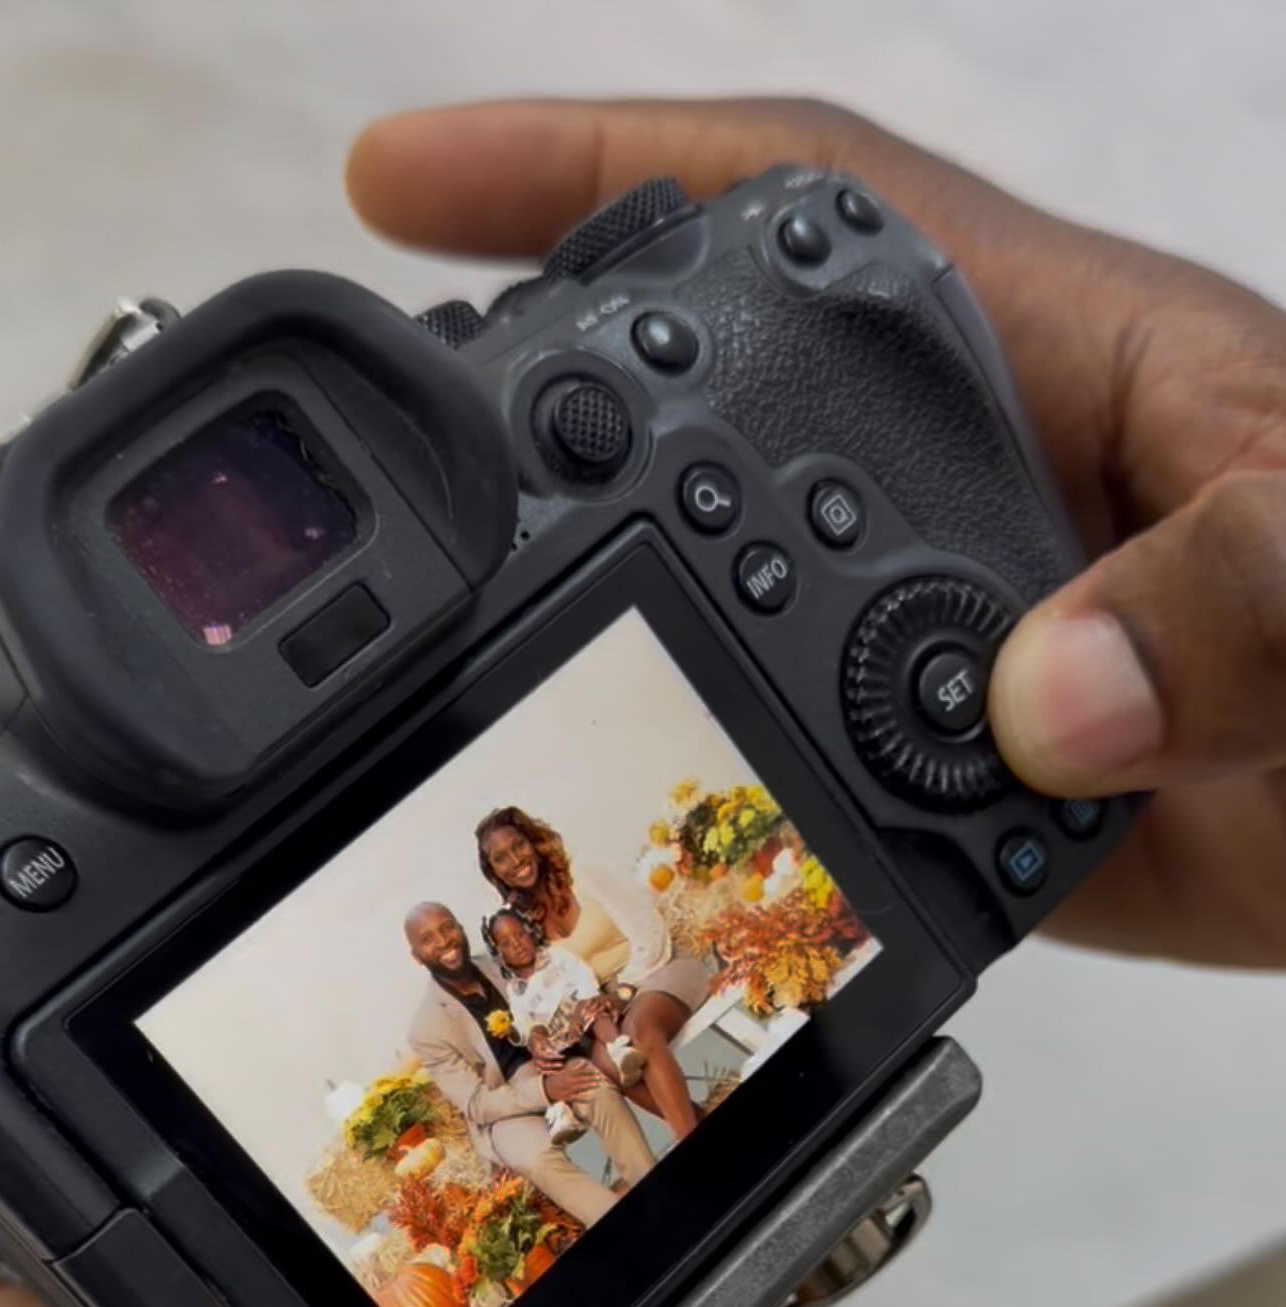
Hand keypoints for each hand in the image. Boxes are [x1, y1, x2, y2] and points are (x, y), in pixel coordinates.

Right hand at [349, 97, 1285, 970]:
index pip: (792, 208)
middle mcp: (987, 493)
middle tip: (383, 478)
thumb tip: (1044, 693)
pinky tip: (648, 863)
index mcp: (1063, 355)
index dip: (593, 167)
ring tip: (462, 697)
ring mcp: (980, 650)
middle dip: (544, 419)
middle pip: (715, 418)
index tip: (410, 178)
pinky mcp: (996, 801)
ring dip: (616, 650)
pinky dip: (737, 822)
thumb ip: (1239, 591)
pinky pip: (820, 795)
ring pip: (745, 622)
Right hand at [542, 1055, 605, 1100]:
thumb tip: (583, 1062)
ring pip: (581, 1087)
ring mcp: (568, 1090)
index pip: (581, 1072)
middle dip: (592, 1078)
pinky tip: (589, 1099)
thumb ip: (574, 1067)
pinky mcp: (567, 1097)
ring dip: (589, 1086)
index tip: (597, 1071)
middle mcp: (569, 1082)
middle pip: (583, 1079)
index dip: (589, 1072)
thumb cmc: (555, 1079)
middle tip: (601, 1077)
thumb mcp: (563, 1071)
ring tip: (597, 1085)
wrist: (545, 1089)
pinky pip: (575, 1098)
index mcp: (568, 1075)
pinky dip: (582, 1099)